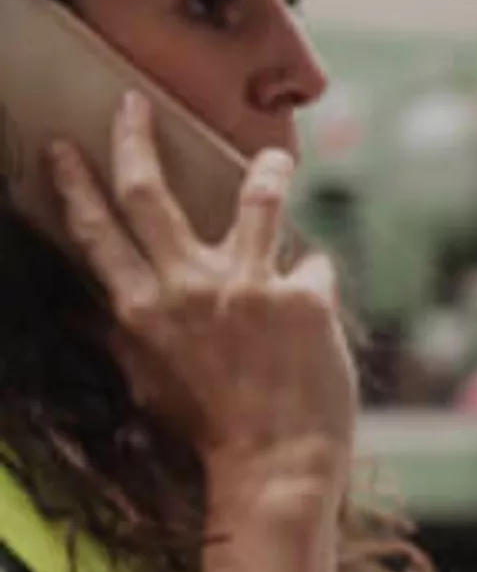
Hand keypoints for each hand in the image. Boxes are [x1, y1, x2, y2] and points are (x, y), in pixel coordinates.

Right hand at [49, 93, 354, 525]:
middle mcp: (189, 288)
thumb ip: (127, 334)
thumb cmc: (214, 431)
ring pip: (257, 200)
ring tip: (277, 158)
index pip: (97, 231)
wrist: (278, 467)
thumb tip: (95, 306)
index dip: (75, 184)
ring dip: (267, 170)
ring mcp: (250, 288)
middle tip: (133, 104)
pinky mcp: (306, 300)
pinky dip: (315, 272)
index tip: (63, 147)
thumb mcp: (150, 380)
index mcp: (143, 309)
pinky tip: (318, 290)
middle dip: (134, 138)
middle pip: (148, 192)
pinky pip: (314, 263)